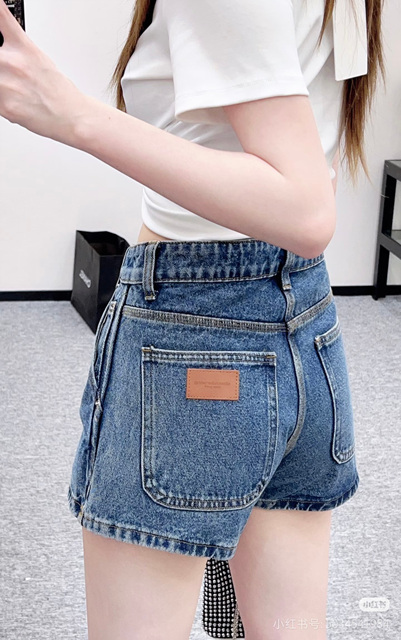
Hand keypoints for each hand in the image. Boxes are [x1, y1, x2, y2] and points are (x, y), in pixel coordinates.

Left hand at [0, 0, 89, 144]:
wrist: (72, 117)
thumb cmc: (59, 91)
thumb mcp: (38, 58)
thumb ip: (14, 45)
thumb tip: (3, 44)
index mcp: (22, 47)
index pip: (1, 17)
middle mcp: (12, 62)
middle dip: (1, 65)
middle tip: (13, 73)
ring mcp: (6, 84)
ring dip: (1, 84)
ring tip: (15, 91)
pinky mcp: (4, 106)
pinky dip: (2, 101)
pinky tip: (16, 102)